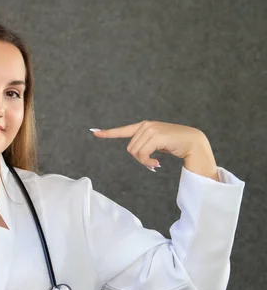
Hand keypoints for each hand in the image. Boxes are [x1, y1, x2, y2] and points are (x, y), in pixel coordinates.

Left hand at [90, 120, 208, 171]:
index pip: (123, 130)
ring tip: (155, 162)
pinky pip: (143, 154)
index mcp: (144, 126)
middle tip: (152, 162)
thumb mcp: (158, 143)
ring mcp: (151, 129)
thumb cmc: (177, 145)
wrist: (195, 143)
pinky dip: (148, 162)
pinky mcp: (156, 136)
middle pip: (130, 149)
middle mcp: (146, 125)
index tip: (94, 132)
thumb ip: (145, 144)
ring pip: (135, 153)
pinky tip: (158, 163)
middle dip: (140, 159)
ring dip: (144, 162)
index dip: (108, 133)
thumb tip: (135, 153)